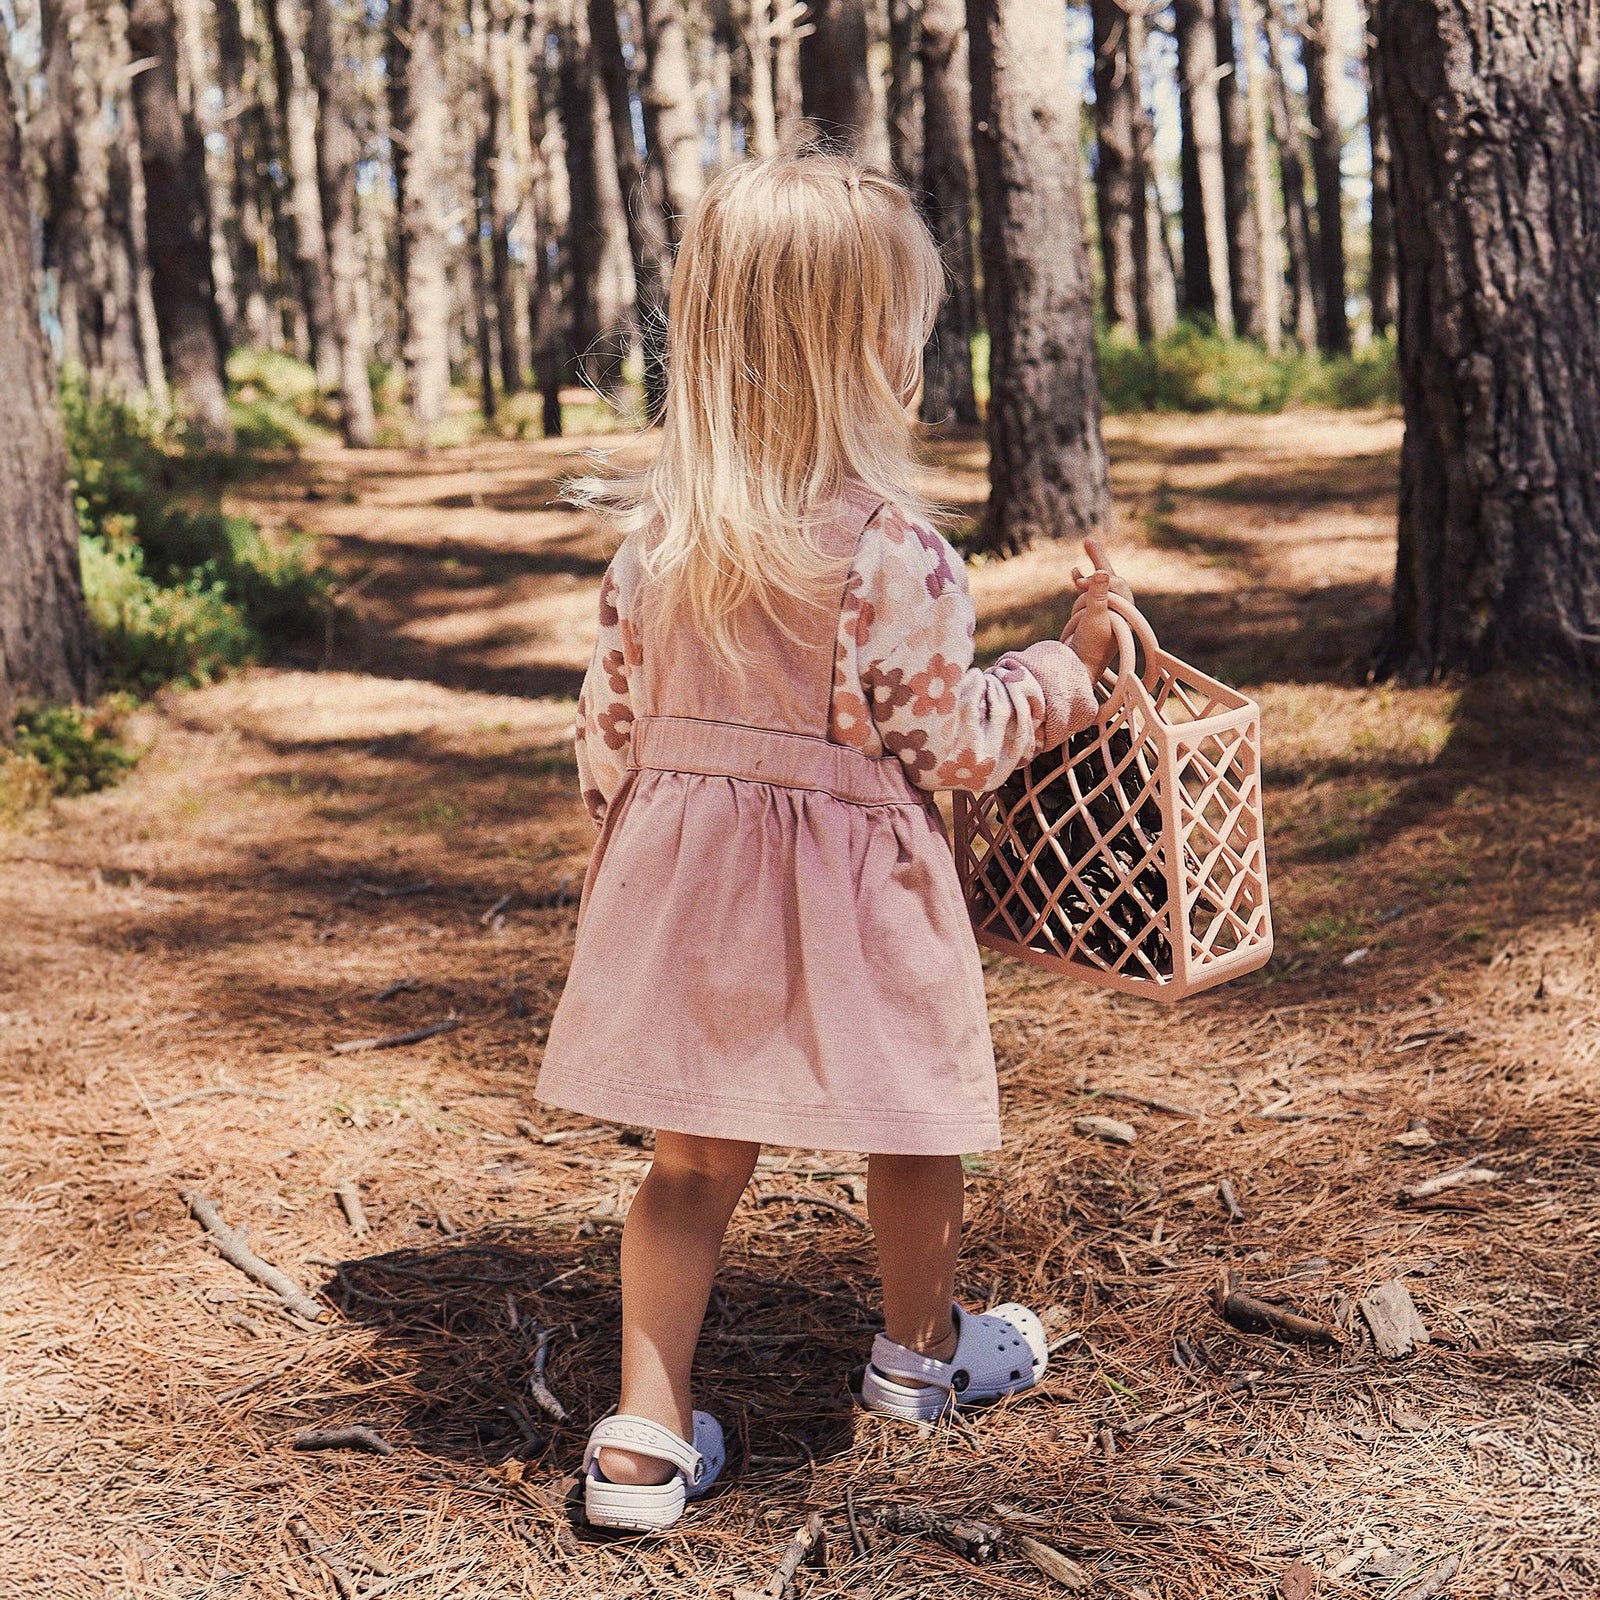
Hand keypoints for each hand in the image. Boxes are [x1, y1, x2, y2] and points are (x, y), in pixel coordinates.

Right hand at [1065, 539, 1132, 678]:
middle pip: (1108, 577)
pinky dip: (1081, 583)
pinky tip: (1074, 572)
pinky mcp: (1089, 613)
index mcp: (1125, 611)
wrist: (1076, 666)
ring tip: (1076, 602)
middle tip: (1089, 540)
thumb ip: (1099, 595)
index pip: (1116, 583)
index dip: (1098, 579)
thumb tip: (1103, 572)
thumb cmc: (1090, 647)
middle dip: (1097, 559)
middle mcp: (1117, 609)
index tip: (1078, 582)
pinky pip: (1086, 592)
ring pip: (1091, 587)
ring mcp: (1103, 610)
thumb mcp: (1095, 619)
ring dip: (1081, 591)